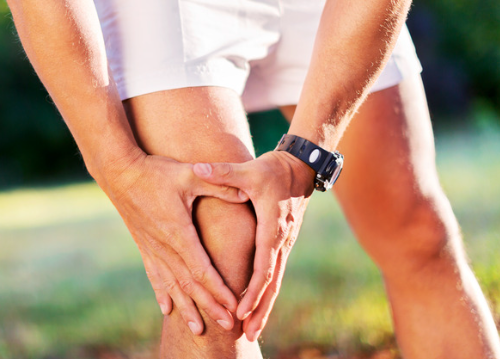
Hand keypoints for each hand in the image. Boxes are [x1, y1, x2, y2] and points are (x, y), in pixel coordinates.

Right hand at [100, 152, 248, 334]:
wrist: (118, 171)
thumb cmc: (155, 172)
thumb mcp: (189, 175)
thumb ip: (218, 185)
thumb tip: (246, 192)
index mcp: (178, 233)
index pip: (202, 270)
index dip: (218, 290)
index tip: (233, 305)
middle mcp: (164, 247)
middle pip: (189, 284)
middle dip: (210, 306)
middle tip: (227, 326)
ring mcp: (152, 248)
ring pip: (171, 285)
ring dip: (186, 308)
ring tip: (198, 328)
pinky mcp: (143, 245)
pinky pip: (154, 275)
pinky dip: (162, 293)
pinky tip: (166, 309)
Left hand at [193, 151, 314, 340]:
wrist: (301, 167)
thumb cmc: (273, 169)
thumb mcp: (249, 169)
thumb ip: (223, 173)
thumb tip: (198, 168)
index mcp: (272, 226)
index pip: (264, 264)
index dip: (252, 289)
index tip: (240, 308)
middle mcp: (281, 240)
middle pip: (273, 282)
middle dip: (260, 308)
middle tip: (248, 333)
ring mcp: (284, 244)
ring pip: (276, 282)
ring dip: (264, 306)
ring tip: (252, 331)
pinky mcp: (282, 244)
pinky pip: (275, 274)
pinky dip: (266, 293)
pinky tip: (257, 308)